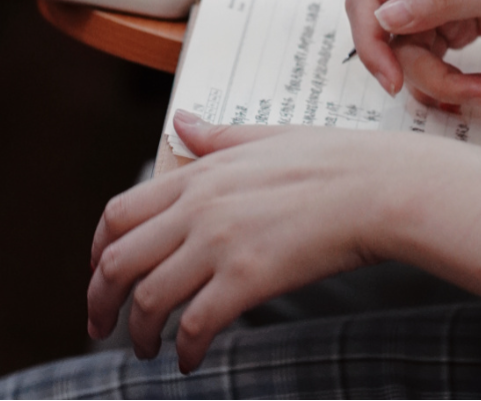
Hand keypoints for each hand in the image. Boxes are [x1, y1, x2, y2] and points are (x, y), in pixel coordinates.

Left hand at [87, 112, 480, 371]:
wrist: (381, 187)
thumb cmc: (335, 160)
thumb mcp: (267, 137)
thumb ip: (216, 137)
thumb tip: (181, 121)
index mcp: (201, 173)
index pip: (119, 213)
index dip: (98, 250)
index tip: (100, 273)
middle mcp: (200, 207)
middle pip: (118, 260)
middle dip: (100, 299)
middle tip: (102, 325)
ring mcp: (221, 243)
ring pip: (149, 298)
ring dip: (139, 333)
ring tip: (147, 349)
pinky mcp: (249, 279)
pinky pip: (196, 325)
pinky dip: (185, 349)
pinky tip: (191, 360)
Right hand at [346, 0, 480, 104]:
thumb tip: (386, 15)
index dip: (371, 42)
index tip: (394, 82)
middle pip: (392, 36)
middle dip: (426, 74)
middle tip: (471, 94)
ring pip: (415, 56)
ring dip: (448, 84)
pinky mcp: (464, 22)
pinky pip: (440, 62)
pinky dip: (461, 83)